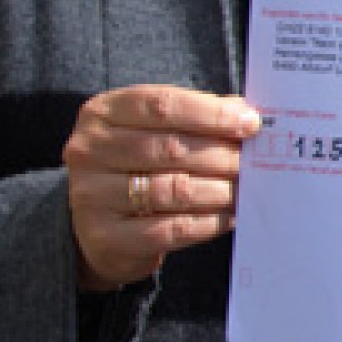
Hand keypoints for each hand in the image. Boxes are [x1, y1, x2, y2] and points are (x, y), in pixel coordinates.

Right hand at [62, 86, 263, 292]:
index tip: (250, 123)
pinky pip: (170, 229)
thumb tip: (246, 113)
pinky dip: (208, 222)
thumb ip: (198, 116)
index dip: (211, 113)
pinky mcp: (105, 237)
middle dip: (221, 155)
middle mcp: (88, 150)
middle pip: (170, 148)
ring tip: (244, 190)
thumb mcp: (156, 130)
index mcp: (103, 113)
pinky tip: (229, 217)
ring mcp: (91, 195)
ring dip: (219, 191)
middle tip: (252, 163)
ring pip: (173, 190)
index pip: (161, 105)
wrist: (98, 224)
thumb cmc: (138, 165)